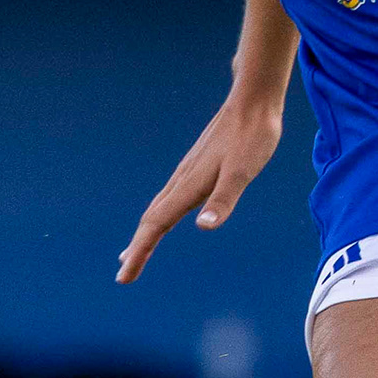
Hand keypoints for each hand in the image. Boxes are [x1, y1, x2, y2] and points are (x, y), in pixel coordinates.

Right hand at [117, 97, 280, 281]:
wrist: (253, 101)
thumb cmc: (252, 137)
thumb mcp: (242, 171)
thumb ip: (224, 199)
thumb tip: (203, 225)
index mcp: (190, 186)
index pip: (156, 225)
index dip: (140, 251)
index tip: (125, 276)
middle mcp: (182, 180)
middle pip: (151, 220)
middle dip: (137, 249)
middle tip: (124, 275)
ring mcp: (187, 173)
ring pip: (158, 208)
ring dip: (145, 234)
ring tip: (133, 254)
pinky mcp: (195, 167)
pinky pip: (169, 198)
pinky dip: (158, 217)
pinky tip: (164, 218)